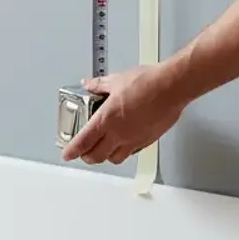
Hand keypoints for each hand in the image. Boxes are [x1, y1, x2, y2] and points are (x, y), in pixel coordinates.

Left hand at [61, 64, 186, 164]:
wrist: (171, 88)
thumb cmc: (147, 83)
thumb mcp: (115, 80)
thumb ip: (98, 85)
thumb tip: (89, 84)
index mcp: (106, 119)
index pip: (84, 141)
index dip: (73, 150)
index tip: (67, 154)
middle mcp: (120, 133)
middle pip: (97, 156)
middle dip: (87, 157)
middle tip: (82, 153)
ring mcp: (135, 139)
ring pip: (116, 158)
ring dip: (106, 157)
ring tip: (101, 150)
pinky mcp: (149, 140)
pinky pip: (132, 153)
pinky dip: (124, 152)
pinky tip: (123, 145)